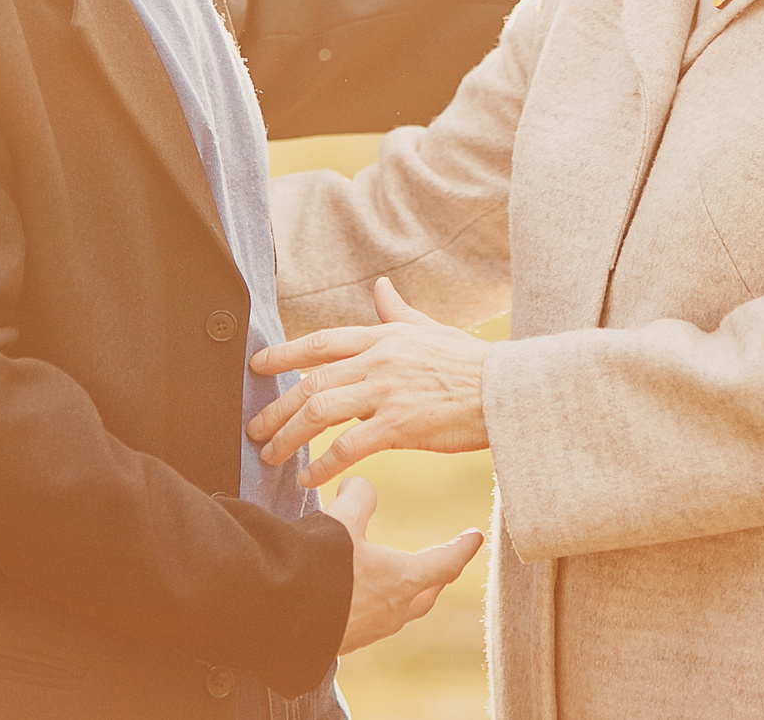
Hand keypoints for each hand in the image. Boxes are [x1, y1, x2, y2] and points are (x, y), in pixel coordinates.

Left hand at [248, 276, 490, 487]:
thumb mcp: (430, 328)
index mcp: (382, 337)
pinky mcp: (400, 426)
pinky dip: (323, 464)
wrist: (508, 390)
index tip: (257, 365)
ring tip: (271, 455)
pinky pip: (349, 447)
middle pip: (311, 380)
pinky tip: (308, 478)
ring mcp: (387, 392)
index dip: (284, 353)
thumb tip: (381, 285)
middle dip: (277, 407)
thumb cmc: (472, 362)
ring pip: (320, 411)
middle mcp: (378, 360)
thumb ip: (397, 311)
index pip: (321, 341)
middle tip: (254, 427)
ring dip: (290, 436)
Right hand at [320, 475, 483, 654]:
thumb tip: (359, 484)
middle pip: (427, 592)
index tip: (476, 537)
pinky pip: (373, 622)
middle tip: (444, 563)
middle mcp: (393, 611)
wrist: (279, 615)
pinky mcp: (346, 641)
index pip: (446, 563)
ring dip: (407, 593)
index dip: (462, 548)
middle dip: (438, 575)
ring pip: (401, 611)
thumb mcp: (342, 519)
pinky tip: (360, 599)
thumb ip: (358, 497)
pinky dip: (377, 606)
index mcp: (402, 580)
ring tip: (401, 581)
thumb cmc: (318, 566)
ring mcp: (370, 631)